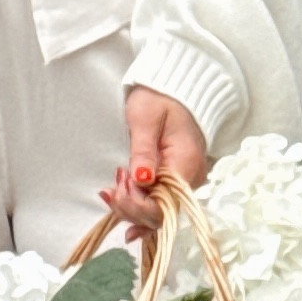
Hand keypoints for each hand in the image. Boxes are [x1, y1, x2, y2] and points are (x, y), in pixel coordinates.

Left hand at [101, 92, 207, 229]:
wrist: (174, 87)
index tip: (119, 186)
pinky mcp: (175, 181)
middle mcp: (191, 178)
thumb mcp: (145, 119)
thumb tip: (142, 181)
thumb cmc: (158, 98)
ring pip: (158, 211)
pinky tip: (120, 202)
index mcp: (186, 163)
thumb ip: (143, 151)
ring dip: (131, 207)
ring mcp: (185, 182)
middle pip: (161, 213)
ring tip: (111, 190)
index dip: (138, 205)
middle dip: (131, 207)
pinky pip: (158, 202)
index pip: (166, 204)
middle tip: (111, 187)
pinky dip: (138, 205)